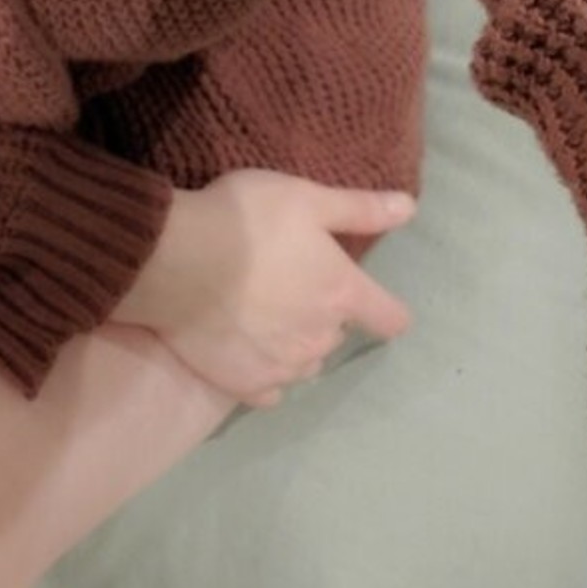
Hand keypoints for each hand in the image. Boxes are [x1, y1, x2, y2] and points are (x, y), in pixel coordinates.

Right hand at [111, 170, 415, 407]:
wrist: (175, 262)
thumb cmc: (245, 222)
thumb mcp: (306, 197)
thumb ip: (360, 208)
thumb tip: (410, 208)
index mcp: (342, 293)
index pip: (389, 317)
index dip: (384, 308)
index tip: (370, 300)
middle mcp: (320, 338)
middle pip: (337, 334)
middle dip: (322, 314)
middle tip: (288, 285)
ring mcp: (282, 368)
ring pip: (305, 362)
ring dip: (294, 345)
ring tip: (263, 318)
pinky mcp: (244, 386)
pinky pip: (269, 390)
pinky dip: (263, 373)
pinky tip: (244, 350)